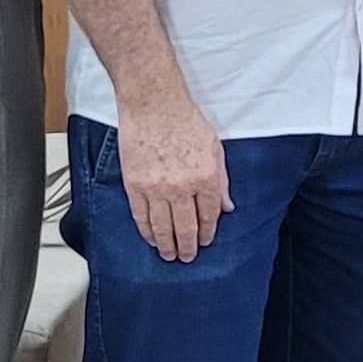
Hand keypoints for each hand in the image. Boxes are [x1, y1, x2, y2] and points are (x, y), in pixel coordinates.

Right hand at [121, 96, 232, 261]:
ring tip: (170, 255)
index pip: (209, 216)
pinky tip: (151, 238)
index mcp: (206, 178)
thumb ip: (222, 180)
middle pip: (186, 228)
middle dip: (188, 247)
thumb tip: (227, 207)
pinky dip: (146, 231)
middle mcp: (182, 187)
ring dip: (167, 245)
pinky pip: (141, 216)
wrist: (153, 104)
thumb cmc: (185, 120)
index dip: (208, 233)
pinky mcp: (135, 185)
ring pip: (162, 227)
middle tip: (187, 257)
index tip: (205, 241)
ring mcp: (156, 188)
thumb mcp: (214, 148)